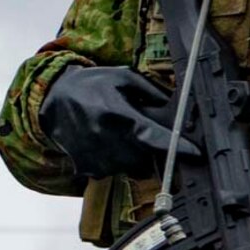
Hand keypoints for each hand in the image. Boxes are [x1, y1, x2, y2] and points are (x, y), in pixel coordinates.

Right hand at [39, 65, 199, 179]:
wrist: (53, 100)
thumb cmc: (91, 85)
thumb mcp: (123, 77)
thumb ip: (151, 91)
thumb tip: (176, 106)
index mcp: (117, 115)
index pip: (154, 138)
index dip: (177, 147)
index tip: (196, 153)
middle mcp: (106, 140)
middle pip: (146, 158)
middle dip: (149, 148)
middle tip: (137, 130)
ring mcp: (96, 157)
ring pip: (132, 168)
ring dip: (133, 156)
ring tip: (117, 133)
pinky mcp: (88, 168)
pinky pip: (114, 172)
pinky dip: (116, 161)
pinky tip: (105, 142)